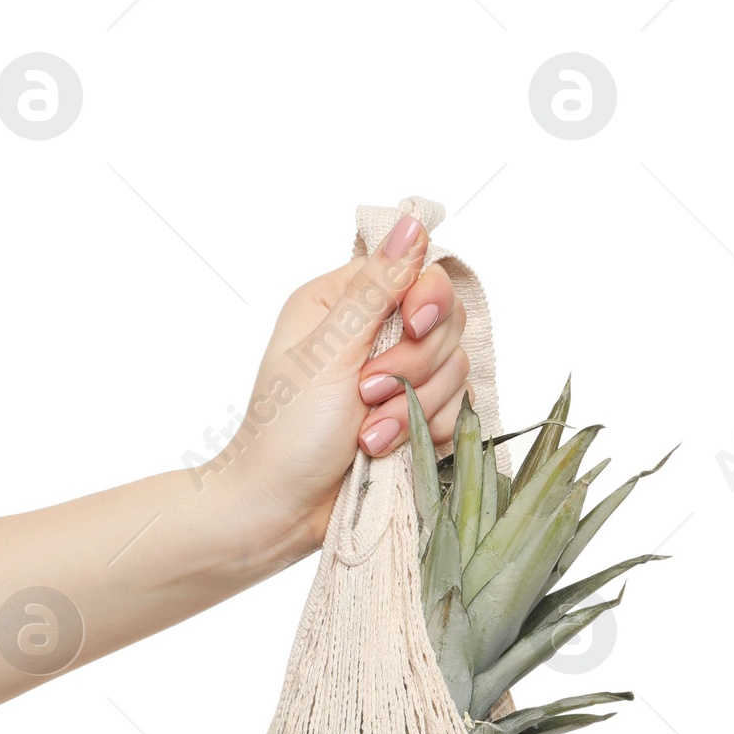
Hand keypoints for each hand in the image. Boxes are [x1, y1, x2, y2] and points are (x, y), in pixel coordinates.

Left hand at [217, 214, 470, 557]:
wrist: (280, 510)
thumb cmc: (286, 432)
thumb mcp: (328, 351)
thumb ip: (376, 288)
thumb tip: (412, 223)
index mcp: (343, 303)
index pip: (421, 274)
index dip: (428, 302)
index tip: (413, 329)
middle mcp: (372, 333)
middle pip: (446, 323)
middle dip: (415, 367)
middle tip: (367, 394)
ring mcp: (396, 378)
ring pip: (454, 371)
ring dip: (412, 409)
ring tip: (368, 436)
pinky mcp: (411, 418)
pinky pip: (451, 412)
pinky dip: (423, 434)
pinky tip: (384, 451)